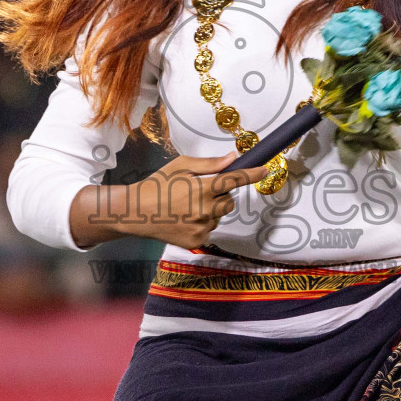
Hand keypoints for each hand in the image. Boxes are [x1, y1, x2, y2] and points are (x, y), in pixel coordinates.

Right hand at [128, 150, 270, 249]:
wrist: (136, 213)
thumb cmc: (157, 185)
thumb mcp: (180, 166)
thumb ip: (210, 164)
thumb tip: (232, 159)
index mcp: (202, 188)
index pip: (235, 180)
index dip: (252, 174)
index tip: (265, 169)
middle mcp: (205, 210)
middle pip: (229, 200)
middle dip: (222, 194)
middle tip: (200, 190)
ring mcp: (202, 228)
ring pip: (220, 215)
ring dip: (212, 209)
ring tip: (188, 205)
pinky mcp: (197, 241)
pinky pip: (210, 228)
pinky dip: (203, 222)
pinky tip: (185, 218)